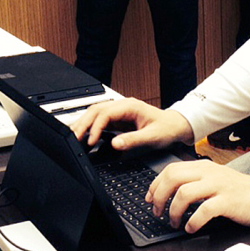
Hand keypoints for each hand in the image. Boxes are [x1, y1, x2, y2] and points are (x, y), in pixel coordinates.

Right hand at [71, 97, 193, 150]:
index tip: (90, 141)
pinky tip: (84, 136)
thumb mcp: (152, 137)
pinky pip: (100, 121)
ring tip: (73, 137)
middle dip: (83, 123)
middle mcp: (123, 106)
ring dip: (84, 124)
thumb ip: (134, 140)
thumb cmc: (167, 128)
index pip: (105, 113)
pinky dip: (90, 127)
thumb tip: (115, 144)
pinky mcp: (119, 119)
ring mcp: (120, 112)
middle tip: (73, 138)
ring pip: (95, 113)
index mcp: (130, 106)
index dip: (95, 127)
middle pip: (96, 110)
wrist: (176, 126)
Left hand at [148, 160, 249, 232]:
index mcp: (203, 167)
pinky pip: (204, 211)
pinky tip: (191, 228)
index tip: (150, 199)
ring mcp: (219, 186)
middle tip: (157, 212)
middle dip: (159, 197)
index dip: (155, 185)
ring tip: (174, 223)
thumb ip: (196, 182)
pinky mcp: (228, 201)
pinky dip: (193, 222)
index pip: (171, 169)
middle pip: (173, 178)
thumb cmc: (240, 191)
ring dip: (174, 211)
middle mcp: (209, 173)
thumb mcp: (215, 179)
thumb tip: (170, 193)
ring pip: (184, 193)